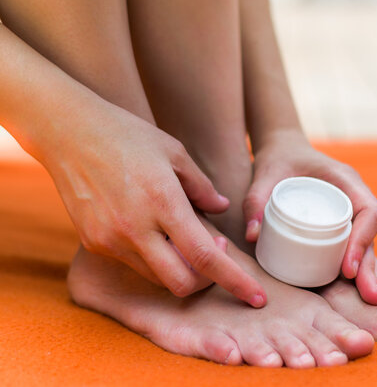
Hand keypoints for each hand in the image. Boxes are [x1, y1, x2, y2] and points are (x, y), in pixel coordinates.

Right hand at [39, 101, 265, 306]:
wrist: (67, 132)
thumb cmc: (127, 135)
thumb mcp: (174, 152)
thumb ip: (202, 187)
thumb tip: (222, 210)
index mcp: (162, 201)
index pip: (205, 256)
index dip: (235, 280)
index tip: (257, 296)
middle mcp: (135, 228)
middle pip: (181, 283)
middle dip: (206, 281)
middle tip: (215, 254)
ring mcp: (110, 239)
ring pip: (157, 277)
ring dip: (179, 267)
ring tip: (184, 235)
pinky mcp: (93, 242)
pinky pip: (133, 263)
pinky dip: (153, 257)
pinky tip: (154, 230)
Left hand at [243, 130, 376, 303]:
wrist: (284, 151)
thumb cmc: (277, 160)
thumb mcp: (264, 174)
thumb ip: (255, 200)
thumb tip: (252, 236)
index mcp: (346, 180)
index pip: (368, 211)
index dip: (362, 241)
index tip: (347, 269)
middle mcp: (355, 197)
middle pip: (371, 235)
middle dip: (371, 267)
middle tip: (371, 297)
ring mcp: (352, 212)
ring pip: (368, 245)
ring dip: (371, 273)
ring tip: (374, 298)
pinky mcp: (343, 224)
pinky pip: (358, 247)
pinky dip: (364, 267)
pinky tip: (371, 287)